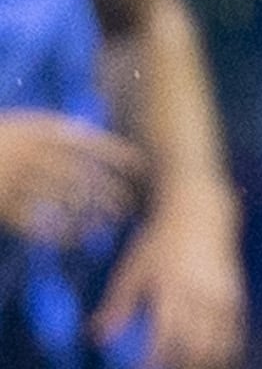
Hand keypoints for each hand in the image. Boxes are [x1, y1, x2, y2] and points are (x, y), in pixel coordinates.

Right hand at [0, 109, 145, 248]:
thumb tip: (100, 146)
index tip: (140, 165)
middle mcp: (25, 152)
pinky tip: (77, 239)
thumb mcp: (22, 128)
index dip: (115, 154)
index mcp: (32, 130)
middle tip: (129, 205)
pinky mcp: (1, 206)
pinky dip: (62, 233)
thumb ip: (55, 137)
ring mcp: (12, 178)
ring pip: (64, 200)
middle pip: (80, 175)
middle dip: (109, 192)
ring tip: (109, 224)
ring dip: (92, 214)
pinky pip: (39, 224)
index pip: (84, 141)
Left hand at [94, 179, 244, 368]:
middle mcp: (203, 301)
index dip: (155, 368)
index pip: (165, 341)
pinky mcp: (238, 304)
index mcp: (173, 292)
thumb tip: (98, 338)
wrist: (203, 216)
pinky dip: (224, 365)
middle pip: (198, 355)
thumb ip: (118, 304)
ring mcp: (226, 304)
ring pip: (221, 353)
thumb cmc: (160, 242)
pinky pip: (234, 343)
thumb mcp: (132, 268)